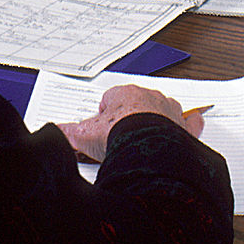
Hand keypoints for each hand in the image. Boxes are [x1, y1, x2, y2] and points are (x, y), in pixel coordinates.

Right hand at [57, 83, 203, 161]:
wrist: (147, 148)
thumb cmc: (119, 135)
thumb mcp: (84, 134)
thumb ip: (67, 132)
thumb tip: (52, 132)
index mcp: (126, 94)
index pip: (112, 97)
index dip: (104, 114)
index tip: (101, 128)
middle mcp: (151, 98)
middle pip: (138, 103)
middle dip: (129, 117)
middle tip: (120, 137)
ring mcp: (170, 112)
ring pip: (164, 110)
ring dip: (157, 120)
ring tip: (146, 138)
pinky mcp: (185, 129)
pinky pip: (191, 123)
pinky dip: (189, 127)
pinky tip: (184, 132)